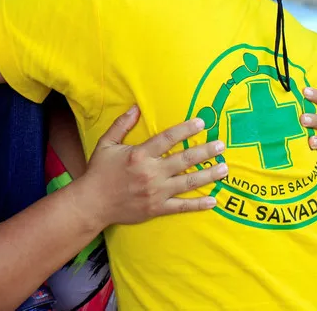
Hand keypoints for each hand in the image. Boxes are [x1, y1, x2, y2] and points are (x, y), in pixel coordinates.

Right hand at [77, 106, 224, 227]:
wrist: (92, 203)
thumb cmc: (99, 172)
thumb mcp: (106, 143)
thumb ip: (122, 125)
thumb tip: (136, 107)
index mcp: (139, 155)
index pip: (167, 139)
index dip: (185, 129)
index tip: (201, 123)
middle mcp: (150, 173)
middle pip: (184, 160)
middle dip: (205, 151)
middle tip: (221, 145)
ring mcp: (155, 192)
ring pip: (187, 183)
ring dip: (208, 175)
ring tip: (224, 168)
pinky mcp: (156, 209)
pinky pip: (181, 207)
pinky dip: (198, 204)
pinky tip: (213, 200)